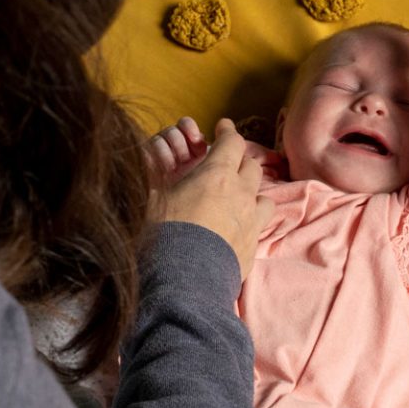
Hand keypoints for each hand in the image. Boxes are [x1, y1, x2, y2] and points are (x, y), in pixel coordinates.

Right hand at [150, 118, 274, 278]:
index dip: (227, 131)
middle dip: (238, 160)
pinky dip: (253, 218)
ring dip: (251, 190)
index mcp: (216, 175)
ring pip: (263, 194)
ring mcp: (251, 219)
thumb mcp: (150, 200)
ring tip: (238, 196)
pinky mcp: (254, 244)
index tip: (222, 127)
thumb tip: (145, 165)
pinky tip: (240, 224)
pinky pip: (261, 222)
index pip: (232, 141)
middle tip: (226, 164)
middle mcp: (240, 193)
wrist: (182, 280)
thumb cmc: (163, 235)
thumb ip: (153, 179)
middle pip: (251, 165)